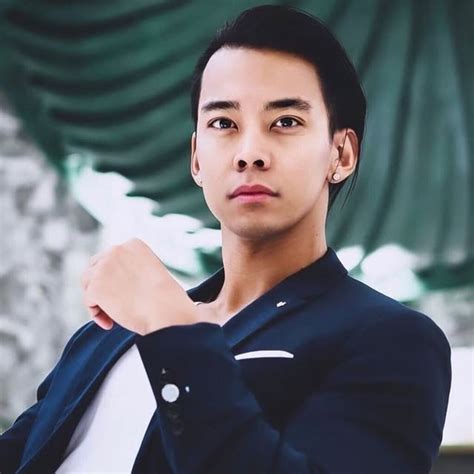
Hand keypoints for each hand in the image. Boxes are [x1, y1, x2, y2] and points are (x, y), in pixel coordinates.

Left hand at [80, 238, 200, 334]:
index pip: (112, 256)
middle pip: (95, 266)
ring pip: (88, 283)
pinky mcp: (95, 286)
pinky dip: (97, 314)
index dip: (113, 275)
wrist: (166, 310)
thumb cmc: (166, 298)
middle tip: (113, 305)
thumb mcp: (152, 272)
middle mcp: (116, 250)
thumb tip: (116, 282)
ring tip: (112, 316)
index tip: (124, 292)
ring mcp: (103, 267)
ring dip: (97, 299)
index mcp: (133, 244)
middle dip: (101, 285)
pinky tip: (110, 323)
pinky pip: (89, 301)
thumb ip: (133, 270)